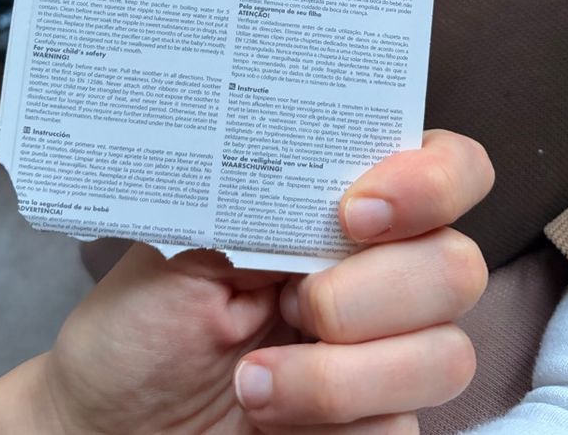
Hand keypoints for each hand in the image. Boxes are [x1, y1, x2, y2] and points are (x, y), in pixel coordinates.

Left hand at [41, 129, 493, 434]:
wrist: (109, 424)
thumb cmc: (140, 324)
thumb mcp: (191, 240)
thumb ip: (268, 197)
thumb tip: (329, 159)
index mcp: (339, 211)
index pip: (447, 169)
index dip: (432, 181)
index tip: (357, 211)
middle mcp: (378, 275)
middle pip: (458, 266)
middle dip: (373, 290)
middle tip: (293, 301)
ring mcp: (385, 356)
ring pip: (445, 356)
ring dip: (342, 373)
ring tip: (255, 379)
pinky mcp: (375, 427)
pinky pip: (402, 430)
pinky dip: (333, 421)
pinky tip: (269, 416)